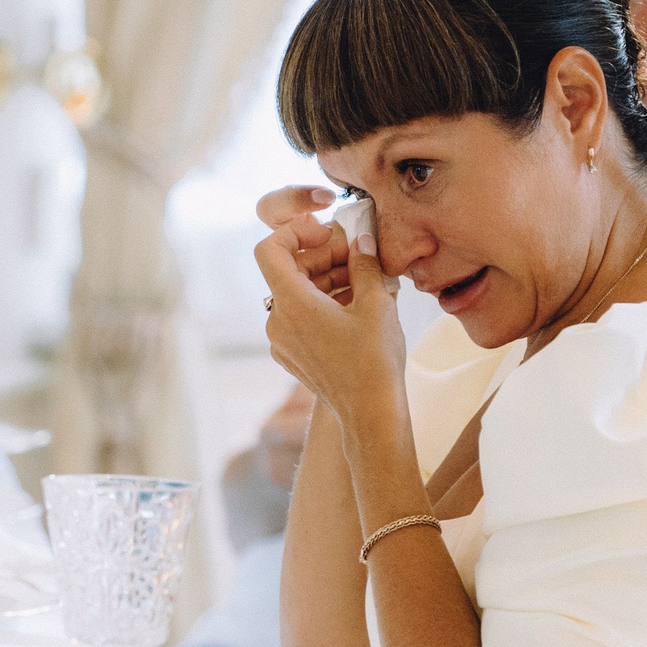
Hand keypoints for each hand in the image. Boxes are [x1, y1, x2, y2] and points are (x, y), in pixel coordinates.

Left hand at [256, 225, 409, 453]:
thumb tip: (360, 241)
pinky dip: (324, 302)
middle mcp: (277, 322)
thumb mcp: (376, 303)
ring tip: (365, 278)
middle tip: (358, 253)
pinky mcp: (293, 355)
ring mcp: (282, 342)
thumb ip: (364, 263)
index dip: (296, 232)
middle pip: (289, 271)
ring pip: (298, 294)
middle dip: (323, 257)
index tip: (327, 234)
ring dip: (328, 279)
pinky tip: (357, 303)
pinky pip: (301, 317)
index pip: (270, 250)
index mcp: (291, 305)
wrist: (371, 414)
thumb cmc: (374, 361)